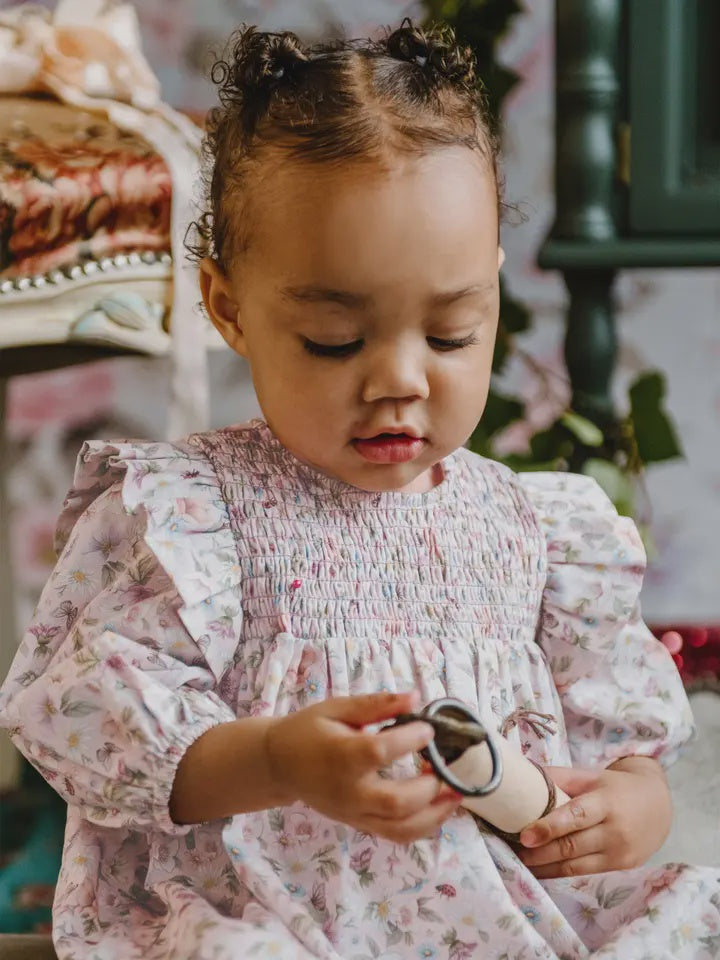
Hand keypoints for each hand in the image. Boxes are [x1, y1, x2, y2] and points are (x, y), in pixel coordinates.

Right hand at [266, 691, 463, 843]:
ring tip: (455, 794)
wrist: (279, 764)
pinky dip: (422, 826)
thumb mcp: (337, 708)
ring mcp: (353, 813)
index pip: (380, 752)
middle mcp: (348, 792)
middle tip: (446, 765)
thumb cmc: (308, 730)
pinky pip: (395, 835)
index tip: (429, 728)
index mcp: (341, 757)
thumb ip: (376, 704)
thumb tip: (415, 697)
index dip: (410, 740)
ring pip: (400, 829)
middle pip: (396, 802)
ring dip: (434, 815)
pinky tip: (438, 807)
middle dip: (430, 787)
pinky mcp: (358, 824)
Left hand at [517, 758, 671, 878]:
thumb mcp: (591, 776)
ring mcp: (620, 853)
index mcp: (607, 802)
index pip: (576, 816)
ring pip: (576, 866)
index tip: (525, 835)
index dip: (549, 827)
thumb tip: (522, 775)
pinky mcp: (621, 868)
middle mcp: (615, 831)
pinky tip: (542, 870)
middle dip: (540, 852)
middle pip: (572, 846)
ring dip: (545, 867)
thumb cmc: (616, 787)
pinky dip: (560, 873)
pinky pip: (585, 873)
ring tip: (521, 863)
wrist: (658, 805)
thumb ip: (559, 778)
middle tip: (514, 851)